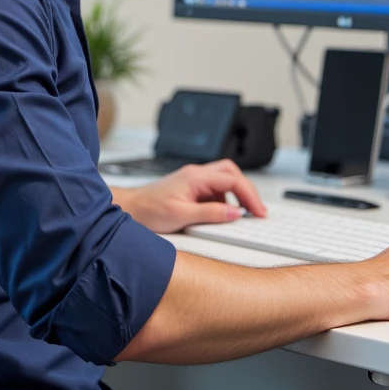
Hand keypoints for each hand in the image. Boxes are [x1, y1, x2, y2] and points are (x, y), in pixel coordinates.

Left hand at [112, 159, 266, 235]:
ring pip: (224, 180)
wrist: (129, 209)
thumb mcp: (181, 216)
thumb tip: (235, 214)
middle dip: (247, 190)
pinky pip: (214, 190)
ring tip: (242, 214)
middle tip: (256, 210)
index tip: (259, 211)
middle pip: (232, 173)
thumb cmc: (149, 210)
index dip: (250, 196)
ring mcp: (193, 180)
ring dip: (236, 195)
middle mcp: (196, 174)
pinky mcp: (191, 188)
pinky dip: (224, 201)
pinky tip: (223, 214)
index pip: (232, 180)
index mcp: (195, 177)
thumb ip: (210, 214)